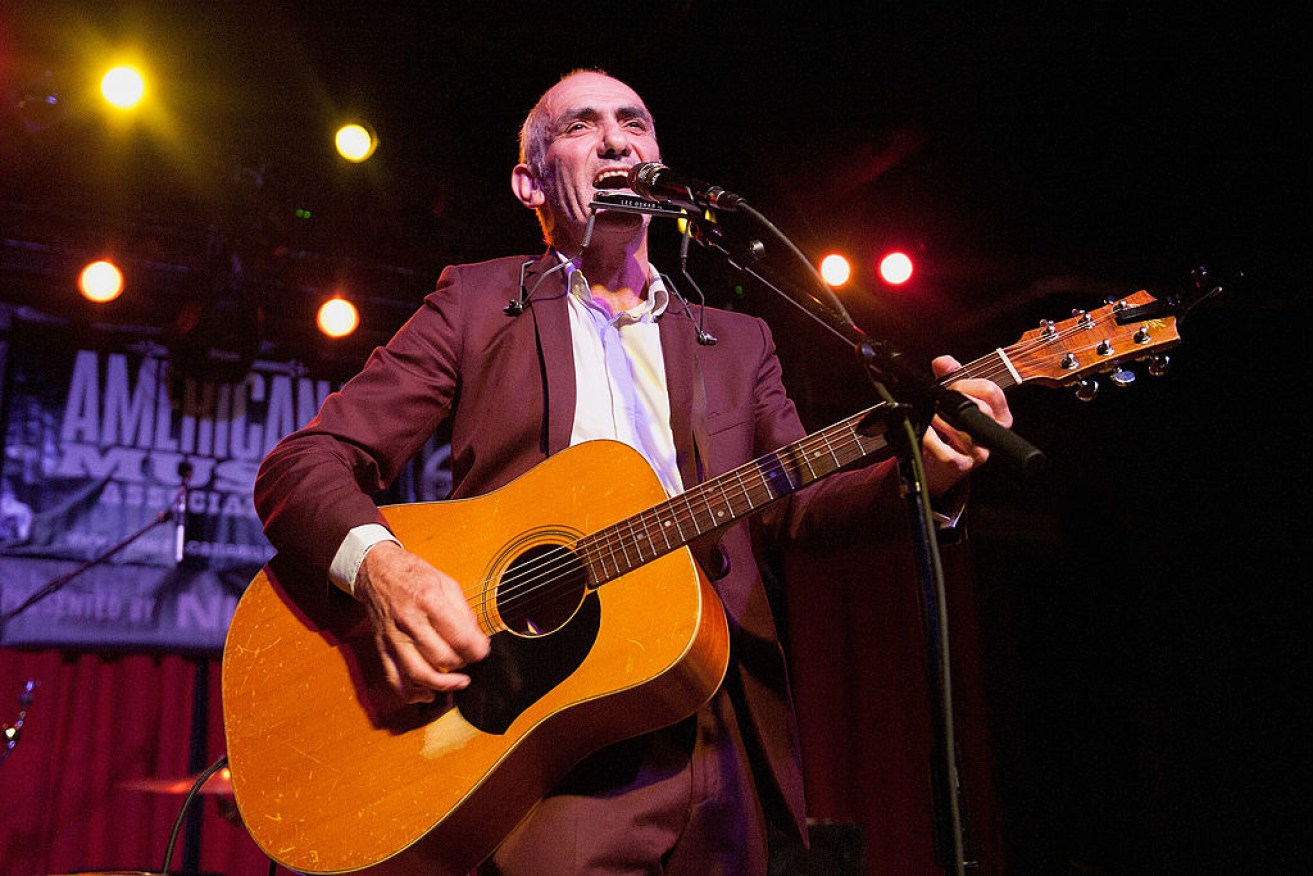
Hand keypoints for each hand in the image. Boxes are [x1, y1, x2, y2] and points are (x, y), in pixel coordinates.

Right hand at [355, 541, 490, 702]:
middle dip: (463, 664)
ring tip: (458, 682)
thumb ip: (463, 611)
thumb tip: (476, 638)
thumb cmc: (412, 574)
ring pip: (419, 674)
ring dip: (443, 684)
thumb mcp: (446, 582)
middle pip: (442, 658)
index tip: (483, 651)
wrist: (376, 570)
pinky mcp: (383, 649)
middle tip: (471, 660)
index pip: (459, 637)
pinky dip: (413, 693)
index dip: (477, 649)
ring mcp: (394, 638)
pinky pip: (395, 680)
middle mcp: (409, 621)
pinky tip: (428, 693)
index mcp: (428, 600)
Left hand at [920, 355, 1013, 497]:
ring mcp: (979, 452)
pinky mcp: (962, 466)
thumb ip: (948, 376)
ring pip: (963, 430)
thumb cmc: (947, 428)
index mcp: (997, 414)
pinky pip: (947, 452)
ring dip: (940, 420)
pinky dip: (931, 440)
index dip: (967, 384)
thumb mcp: (949, 397)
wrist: (934, 463)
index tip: (951, 386)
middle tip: (937, 401)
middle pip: (981, 408)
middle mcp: (992, 434)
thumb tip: (943, 362)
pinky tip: (926, 434)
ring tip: (930, 417)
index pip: (992, 391)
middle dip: (953, 399)